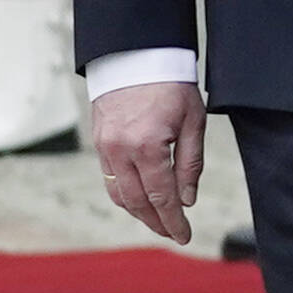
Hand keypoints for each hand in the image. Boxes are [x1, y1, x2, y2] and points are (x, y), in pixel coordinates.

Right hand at [89, 80, 207, 246]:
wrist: (136, 56)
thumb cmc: (172, 85)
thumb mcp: (194, 120)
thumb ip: (191, 163)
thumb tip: (187, 200)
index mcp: (148, 145)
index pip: (162, 196)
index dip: (173, 220)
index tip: (184, 236)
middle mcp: (121, 151)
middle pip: (138, 202)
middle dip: (157, 222)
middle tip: (175, 234)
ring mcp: (106, 149)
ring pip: (120, 194)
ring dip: (140, 213)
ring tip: (160, 222)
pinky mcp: (99, 144)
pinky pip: (110, 180)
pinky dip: (126, 195)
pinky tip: (141, 200)